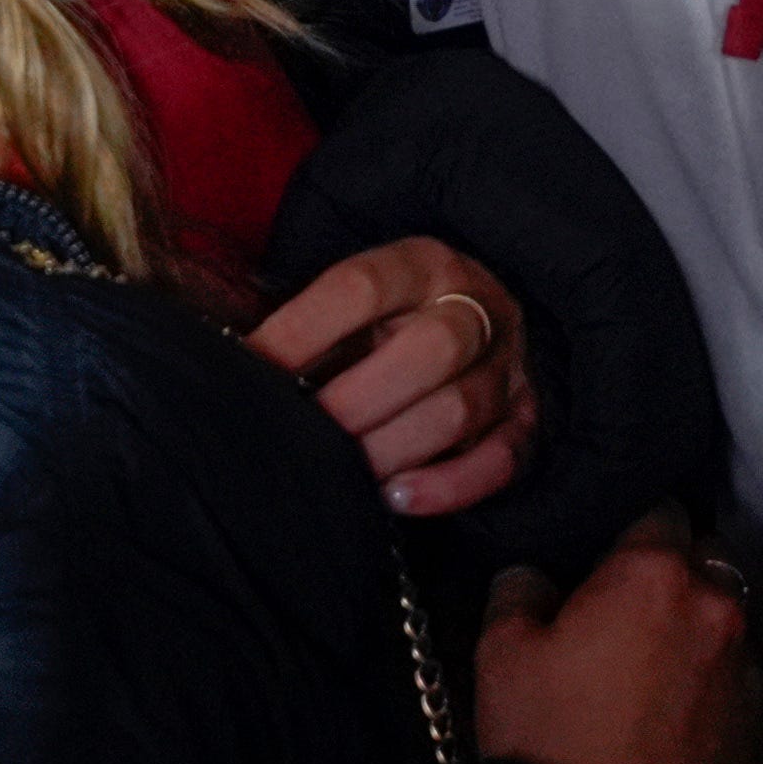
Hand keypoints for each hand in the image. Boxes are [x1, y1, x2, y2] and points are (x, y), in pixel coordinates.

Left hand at [251, 238, 543, 517]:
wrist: (478, 324)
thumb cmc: (389, 322)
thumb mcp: (355, 304)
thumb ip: (309, 328)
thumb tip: (237, 368)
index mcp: (422, 264)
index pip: (362, 286)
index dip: (302, 329)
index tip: (252, 367)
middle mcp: (476, 307)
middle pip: (434, 347)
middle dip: (359, 397)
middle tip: (308, 430)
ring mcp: (509, 367)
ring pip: (462, 408)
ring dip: (394, 447)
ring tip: (342, 473)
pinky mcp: (525, 422)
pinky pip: (501, 460)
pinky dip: (449, 486)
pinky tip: (396, 499)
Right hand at [474, 509, 762, 763]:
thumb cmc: (544, 742)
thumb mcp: (501, 655)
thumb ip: (519, 593)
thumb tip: (530, 576)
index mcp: (655, 576)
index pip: (661, 515)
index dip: (633, 536)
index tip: (611, 564)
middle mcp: (718, 613)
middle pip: (709, 568)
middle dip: (676, 583)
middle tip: (629, 624)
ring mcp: (750, 679)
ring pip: (730, 636)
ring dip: (699, 646)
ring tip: (651, 690)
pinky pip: (742, 701)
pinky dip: (714, 706)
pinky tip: (673, 738)